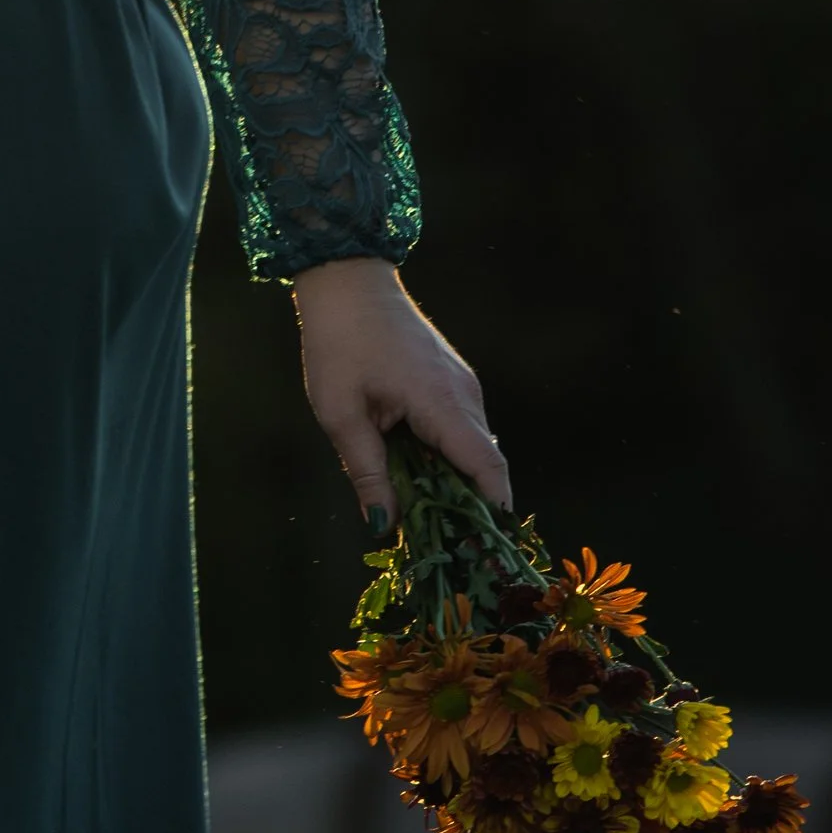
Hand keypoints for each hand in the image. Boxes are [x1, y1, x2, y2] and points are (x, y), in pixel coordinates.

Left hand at [291, 258, 509, 524]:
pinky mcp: (452, 381)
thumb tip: (384, 525)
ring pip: (472, 450)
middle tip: (448, 549)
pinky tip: (419, 479)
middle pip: (483, 466)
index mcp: (441, 402)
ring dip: (455, 483)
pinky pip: (460, 431)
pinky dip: (446, 459)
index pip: (487, 469)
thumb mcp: (340, 413)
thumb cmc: (339, 343)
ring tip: (429, 522)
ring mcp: (462, 386)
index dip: (493, 513)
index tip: (488, 551)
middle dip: (470, 509)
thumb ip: (367, 471)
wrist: (348, 281)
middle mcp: (464, 395)